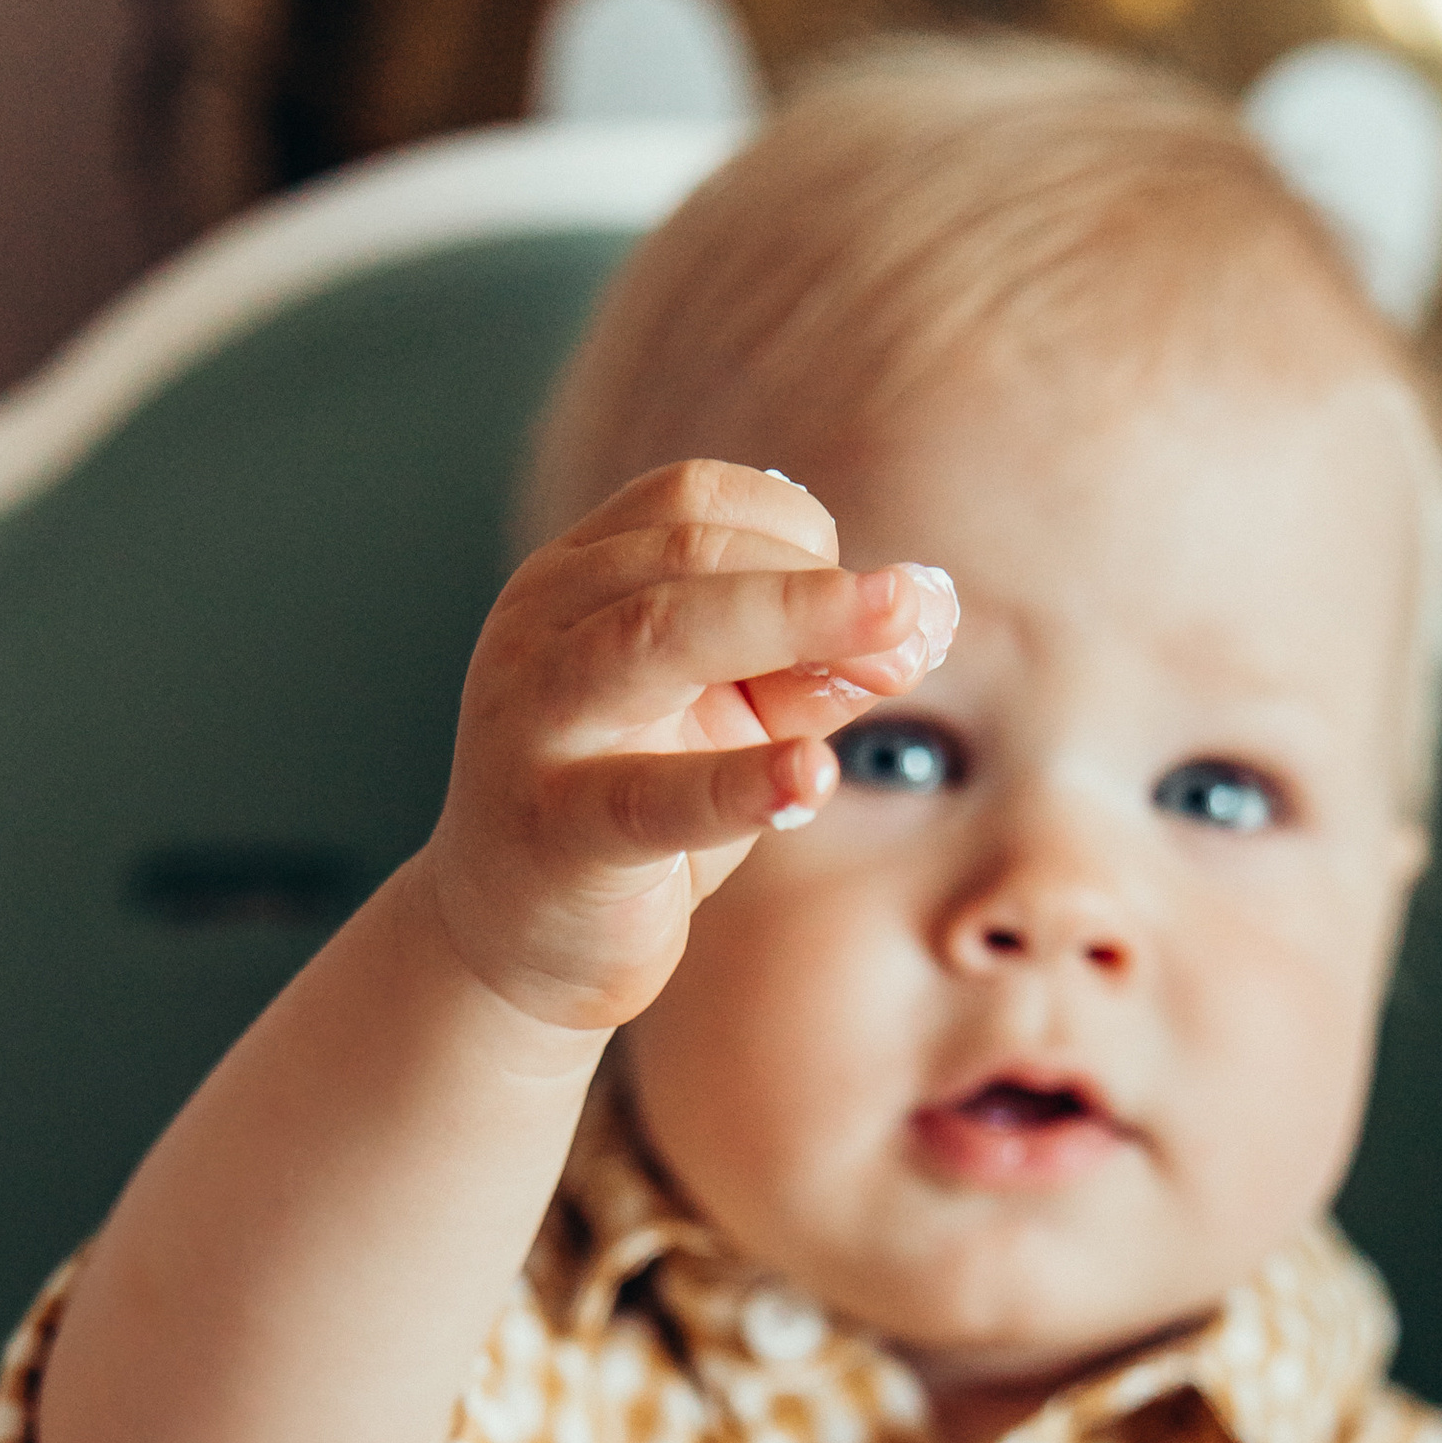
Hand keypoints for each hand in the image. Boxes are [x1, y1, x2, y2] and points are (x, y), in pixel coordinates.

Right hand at [420, 461, 956, 1036]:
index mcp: (577, 577)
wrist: (519, 941)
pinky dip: (738, 784)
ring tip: (893, 648)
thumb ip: (813, 668)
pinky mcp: (556, 832)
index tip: (872, 604)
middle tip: (914, 613)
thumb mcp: (731, 720)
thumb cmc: (633, 803)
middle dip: (818, 581)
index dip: (799, 534)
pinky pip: (650, 798)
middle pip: (688, 551)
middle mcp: (541, 627)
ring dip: (791, 623)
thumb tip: (922, 617)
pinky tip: (811, 774)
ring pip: (658, 634)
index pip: (694, 501)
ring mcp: (535, 724)